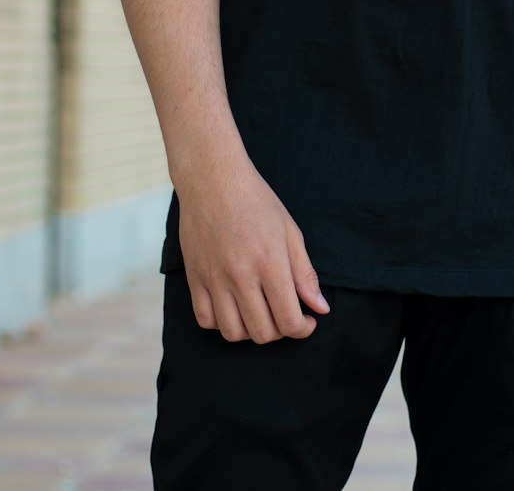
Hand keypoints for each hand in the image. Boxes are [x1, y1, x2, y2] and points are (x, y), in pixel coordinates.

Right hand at [176, 155, 329, 343]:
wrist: (213, 179)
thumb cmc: (256, 201)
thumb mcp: (289, 231)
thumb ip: (305, 273)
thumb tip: (320, 308)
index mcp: (270, 263)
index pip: (289, 320)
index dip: (303, 329)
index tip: (308, 321)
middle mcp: (240, 276)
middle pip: (263, 333)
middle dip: (281, 331)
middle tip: (285, 314)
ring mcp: (214, 279)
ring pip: (233, 333)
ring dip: (252, 331)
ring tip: (261, 312)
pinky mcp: (194, 279)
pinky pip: (206, 320)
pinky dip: (222, 323)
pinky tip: (234, 307)